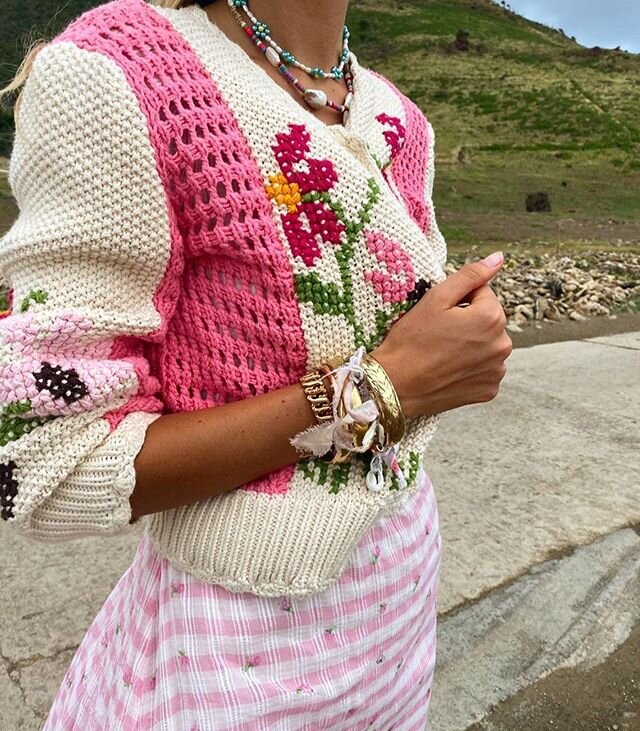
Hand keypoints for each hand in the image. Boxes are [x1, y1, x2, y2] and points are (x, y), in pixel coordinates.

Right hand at [372, 252, 512, 418]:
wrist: (395, 386)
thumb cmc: (411, 340)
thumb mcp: (436, 299)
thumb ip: (470, 275)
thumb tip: (498, 258)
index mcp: (491, 318)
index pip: (482, 293)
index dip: (458, 300)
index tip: (439, 315)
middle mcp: (502, 345)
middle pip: (488, 320)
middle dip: (468, 321)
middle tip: (438, 334)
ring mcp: (497, 371)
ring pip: (487, 345)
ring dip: (471, 344)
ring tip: (442, 353)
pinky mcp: (489, 390)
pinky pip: (484, 369)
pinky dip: (470, 367)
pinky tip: (449, 369)